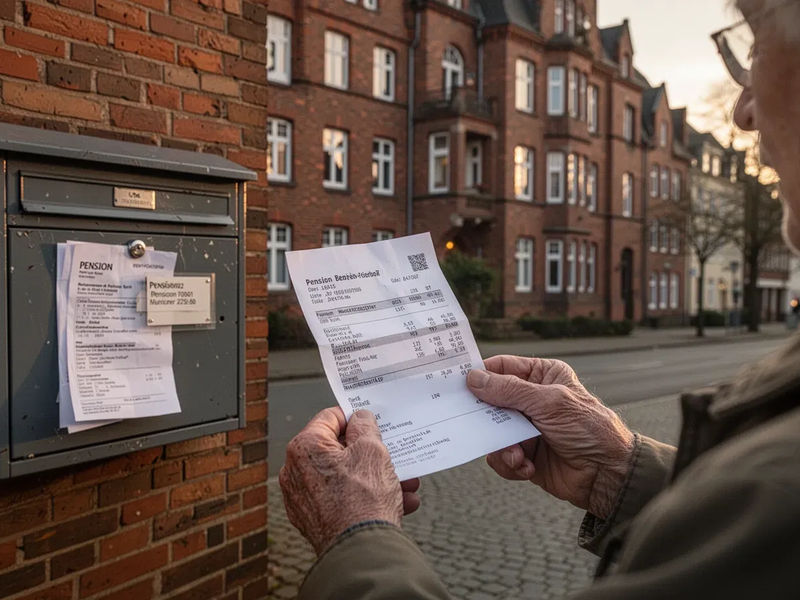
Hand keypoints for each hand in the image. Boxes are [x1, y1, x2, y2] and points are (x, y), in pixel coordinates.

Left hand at [279, 408, 420, 554]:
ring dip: (376, 477)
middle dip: (371, 453)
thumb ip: (365, 426)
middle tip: (393, 454)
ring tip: (405, 482)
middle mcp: (295, 471)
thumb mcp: (372, 449)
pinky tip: (399, 503)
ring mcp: (302, 498)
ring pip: (345, 477)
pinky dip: (365, 497)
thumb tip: (360, 418)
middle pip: (338, 450)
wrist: (361, 554)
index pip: (330, 417)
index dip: (355, 417)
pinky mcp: (313, 520)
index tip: (374, 423)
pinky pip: (342, 498)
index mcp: (304, 447)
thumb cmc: (364, 498)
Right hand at [467, 356, 634, 519]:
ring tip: (518, 455)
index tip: (458, 383)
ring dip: (502, 446)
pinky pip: (501, 456)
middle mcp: (531, 400)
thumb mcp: (549, 403)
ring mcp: (526, 428)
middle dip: (486, 417)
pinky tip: (527, 467)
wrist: (608, 475)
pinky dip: (510, 464)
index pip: (501, 368)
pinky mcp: (525, 454)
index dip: (480, 374)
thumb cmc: (590, 430)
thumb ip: (509, 391)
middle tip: (477, 424)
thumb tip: (474, 379)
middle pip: (491, 402)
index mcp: (541, 376)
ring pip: (492, 432)